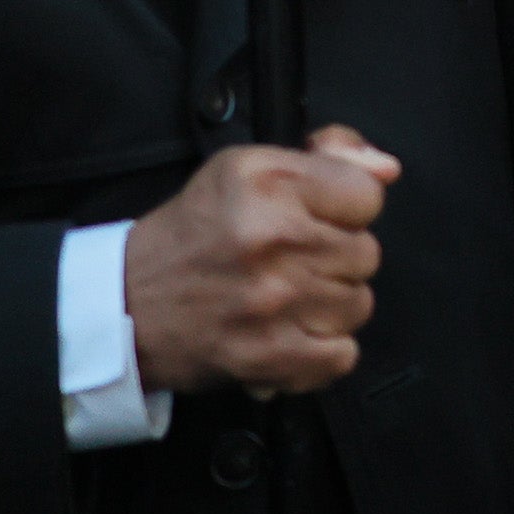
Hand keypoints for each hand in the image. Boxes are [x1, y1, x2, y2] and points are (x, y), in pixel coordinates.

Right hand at [125, 127, 398, 395]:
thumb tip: (388, 169)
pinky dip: (322, 352)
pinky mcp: (269, 354)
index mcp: (269, 182)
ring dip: (330, 305)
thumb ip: (330, 158)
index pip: (368, 197)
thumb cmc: (192, 234)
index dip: (347, 210)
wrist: (125, 305)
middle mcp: (273, 237)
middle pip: (367, 253)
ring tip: (290, 297)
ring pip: (358, 304)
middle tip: (294, 261)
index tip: (319, 219)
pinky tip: (293, 333)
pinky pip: (342, 355)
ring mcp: (273, 300)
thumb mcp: (248, 169)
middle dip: (337, 258)